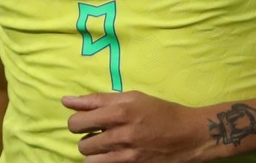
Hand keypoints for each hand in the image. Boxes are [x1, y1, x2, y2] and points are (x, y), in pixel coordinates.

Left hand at [63, 91, 214, 162]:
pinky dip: (104, 162)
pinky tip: (115, 155)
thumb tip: (66, 100)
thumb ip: (98, 100)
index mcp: (121, 112)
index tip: (88, 122)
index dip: (77, 122)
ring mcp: (127, 155)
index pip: (78, 122)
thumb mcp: (133, 98)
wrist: (189, 135)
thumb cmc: (161, 112)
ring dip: (95, 153)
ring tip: (107, 146)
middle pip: (81, 144)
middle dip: (87, 138)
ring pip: (89, 160)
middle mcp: (122, 134)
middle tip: (100, 134)